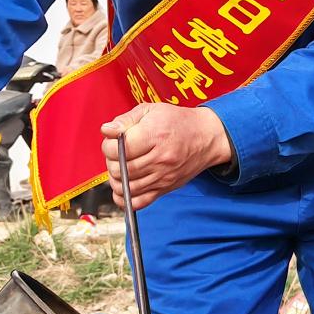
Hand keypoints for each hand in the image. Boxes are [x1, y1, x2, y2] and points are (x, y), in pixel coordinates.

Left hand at [102, 103, 232, 210]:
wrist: (207, 137)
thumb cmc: (178, 122)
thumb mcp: (151, 110)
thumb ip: (126, 120)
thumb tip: (106, 130)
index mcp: (155, 136)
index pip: (118, 149)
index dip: (108, 145)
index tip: (112, 141)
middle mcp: (160, 159)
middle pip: (119, 169)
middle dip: (111, 161)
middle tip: (117, 153)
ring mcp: (163, 177)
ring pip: (125, 187)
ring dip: (116, 178)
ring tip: (122, 167)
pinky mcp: (165, 189)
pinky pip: (139, 203)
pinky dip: (125, 198)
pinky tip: (125, 186)